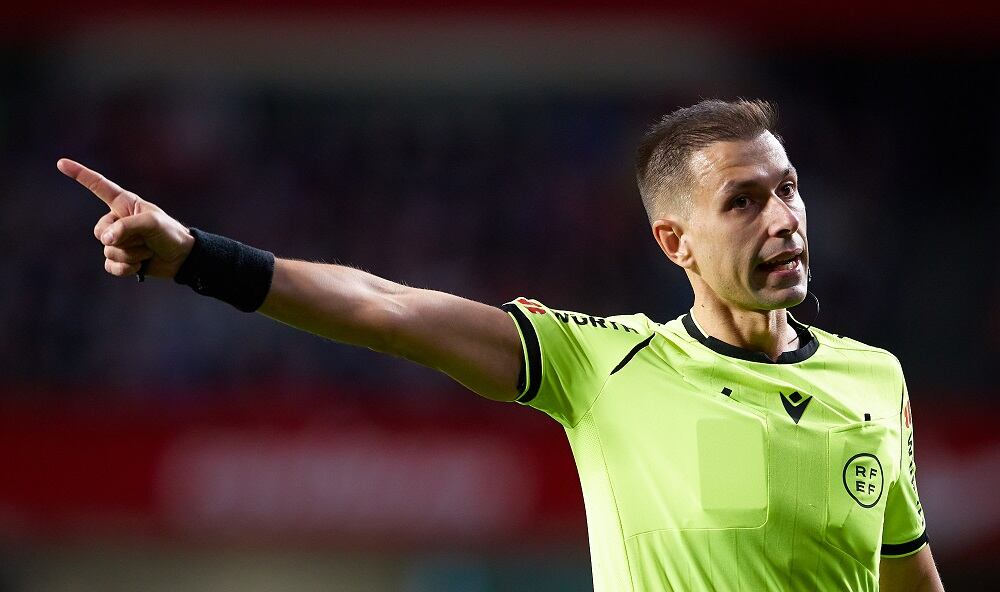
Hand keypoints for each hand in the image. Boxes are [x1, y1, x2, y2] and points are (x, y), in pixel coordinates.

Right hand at [57, 158, 194, 279]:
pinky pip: (110, 266)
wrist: (182, 258)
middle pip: (100, 231)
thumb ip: (127, 227)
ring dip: (132, 254)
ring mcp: (117, 241)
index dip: (80, 174)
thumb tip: (105, 239)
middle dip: (123, 239)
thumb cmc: (170, 233)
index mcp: (124, 204)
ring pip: (109, 251)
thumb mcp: (152, 223)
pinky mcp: (120, 259)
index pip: (98, 186)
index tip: (61, 163)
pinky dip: (126, 268)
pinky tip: (139, 266)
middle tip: (146, 240)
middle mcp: (117, 220)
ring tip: (148, 250)